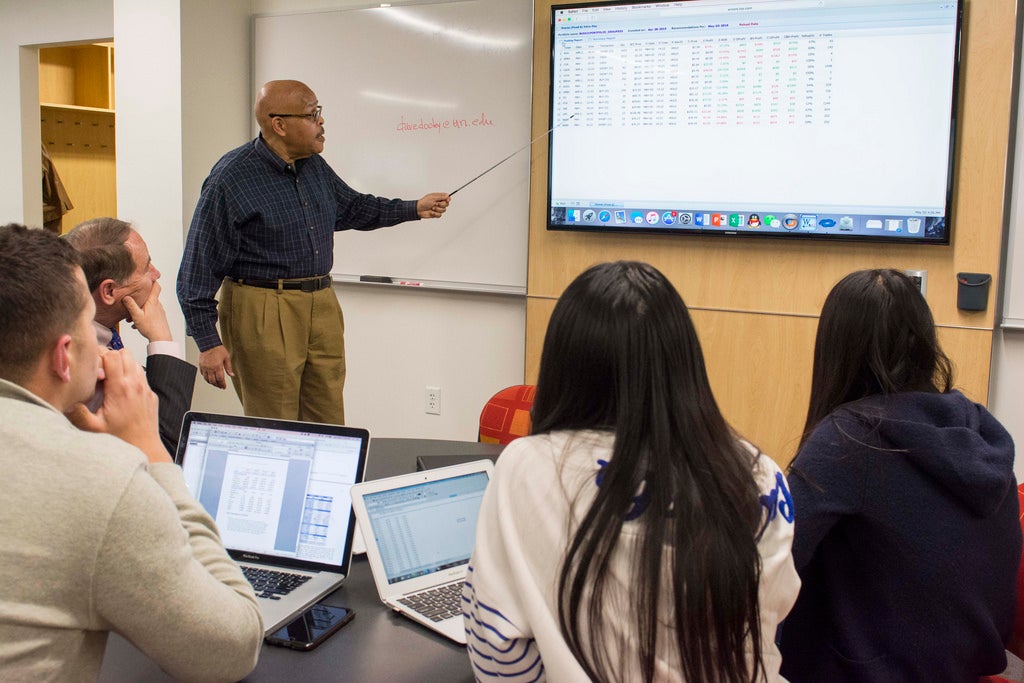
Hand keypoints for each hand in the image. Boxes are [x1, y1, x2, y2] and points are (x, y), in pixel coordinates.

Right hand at [66, 348, 169, 462]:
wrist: (145, 448)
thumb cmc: (120, 440)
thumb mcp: (94, 427)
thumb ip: (78, 412)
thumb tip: (66, 399)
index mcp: (120, 388)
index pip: (111, 355)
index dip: (100, 357)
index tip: (93, 369)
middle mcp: (135, 384)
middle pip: (125, 353)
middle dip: (111, 357)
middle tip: (101, 371)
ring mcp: (146, 388)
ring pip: (134, 362)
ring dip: (122, 366)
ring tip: (110, 380)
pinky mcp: (151, 395)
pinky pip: (141, 376)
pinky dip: (131, 377)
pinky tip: (121, 392)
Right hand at [123, 281, 171, 342]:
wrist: (161, 339)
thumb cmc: (151, 328)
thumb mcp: (137, 316)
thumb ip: (131, 305)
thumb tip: (126, 297)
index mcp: (152, 301)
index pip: (156, 285)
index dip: (152, 279)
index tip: (146, 276)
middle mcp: (157, 305)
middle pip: (149, 296)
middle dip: (140, 297)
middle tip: (132, 299)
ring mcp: (159, 311)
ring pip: (148, 305)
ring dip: (140, 308)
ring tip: (132, 316)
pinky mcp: (159, 317)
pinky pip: (150, 313)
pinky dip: (143, 315)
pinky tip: (137, 323)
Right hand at [200, 345, 233, 388]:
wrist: (209, 343)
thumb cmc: (218, 349)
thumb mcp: (227, 357)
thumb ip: (229, 367)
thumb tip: (232, 375)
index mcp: (217, 366)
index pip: (220, 379)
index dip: (222, 384)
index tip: (224, 387)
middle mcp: (210, 368)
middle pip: (213, 381)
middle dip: (217, 385)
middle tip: (220, 386)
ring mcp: (205, 367)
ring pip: (207, 379)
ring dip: (211, 383)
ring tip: (215, 384)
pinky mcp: (201, 365)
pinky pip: (203, 375)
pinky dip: (206, 378)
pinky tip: (209, 378)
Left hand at [417, 192, 450, 218]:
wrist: (419, 210)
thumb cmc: (424, 202)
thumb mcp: (432, 198)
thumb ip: (441, 197)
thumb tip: (447, 195)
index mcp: (438, 197)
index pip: (447, 197)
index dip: (448, 199)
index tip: (447, 200)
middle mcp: (439, 203)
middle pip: (446, 204)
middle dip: (441, 205)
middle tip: (435, 204)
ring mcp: (438, 209)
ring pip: (444, 210)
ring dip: (437, 209)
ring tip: (432, 208)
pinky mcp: (436, 214)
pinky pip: (440, 215)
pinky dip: (435, 214)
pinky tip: (431, 212)